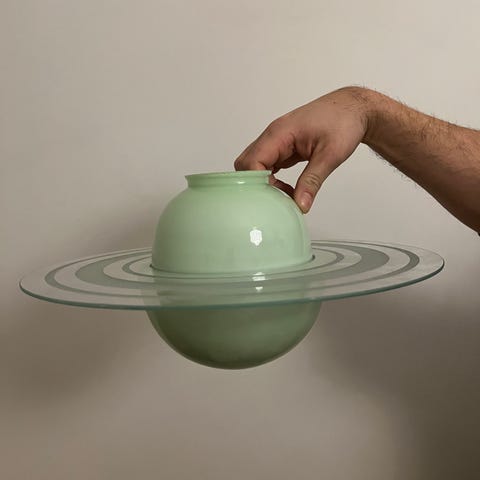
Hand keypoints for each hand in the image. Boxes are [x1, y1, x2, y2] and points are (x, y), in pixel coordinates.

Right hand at [234, 86, 372, 212]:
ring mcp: (277, 140)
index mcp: (279, 133)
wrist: (354, 109)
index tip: (273, 198)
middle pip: (246, 163)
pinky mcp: (283, 146)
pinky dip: (273, 179)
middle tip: (276, 198)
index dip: (258, 183)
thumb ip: (312, 182)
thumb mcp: (330, 156)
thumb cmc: (344, 121)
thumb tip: (300, 204)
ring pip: (255, 165)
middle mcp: (273, 135)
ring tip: (285, 195)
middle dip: (257, 184)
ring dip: (265, 183)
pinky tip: (287, 188)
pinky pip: (268, 165)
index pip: (252, 161)